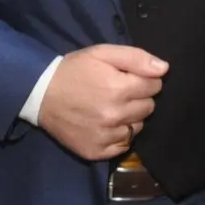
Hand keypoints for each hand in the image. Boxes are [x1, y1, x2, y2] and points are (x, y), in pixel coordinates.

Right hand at [37, 45, 166, 160]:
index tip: (131, 78)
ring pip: (138, 127)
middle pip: (149, 107)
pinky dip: (120, 135)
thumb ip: (136, 58)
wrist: (41, 94)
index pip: (155, 86)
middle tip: (120, 92)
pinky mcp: (96, 151)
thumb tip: (164, 69)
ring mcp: (105, 136)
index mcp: (119, 88)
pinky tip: (107, 124)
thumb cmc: (74, 70)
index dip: (146, 79)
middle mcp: (115, 115)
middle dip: (140, 97)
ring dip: (131, 117)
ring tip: (112, 107)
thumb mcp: (103, 53)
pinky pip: (123, 145)